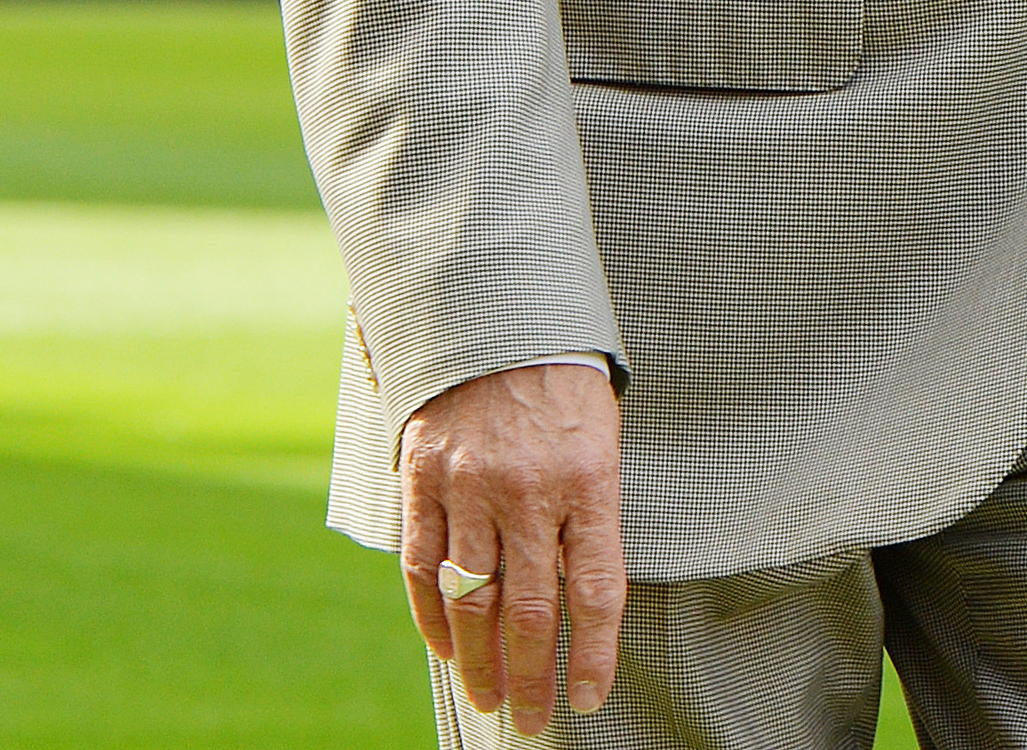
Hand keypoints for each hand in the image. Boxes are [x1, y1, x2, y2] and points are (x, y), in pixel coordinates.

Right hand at [400, 360, 626, 734]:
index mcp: (588, 480)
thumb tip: (580, 601)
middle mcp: (528, 490)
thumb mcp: (601, 442)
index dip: (595, 655)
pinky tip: (449, 652)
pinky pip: (425, 567)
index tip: (590, 698)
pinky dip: (434, 620)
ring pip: (473, 602)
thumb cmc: (566, 387)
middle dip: (532, 679)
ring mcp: (471, 487)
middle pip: (530, 612)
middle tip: (531, 720)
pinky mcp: (425, 480)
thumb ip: (588, 517)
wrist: (500, 317)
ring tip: (491, 699)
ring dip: (481, 664)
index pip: (597, 590)